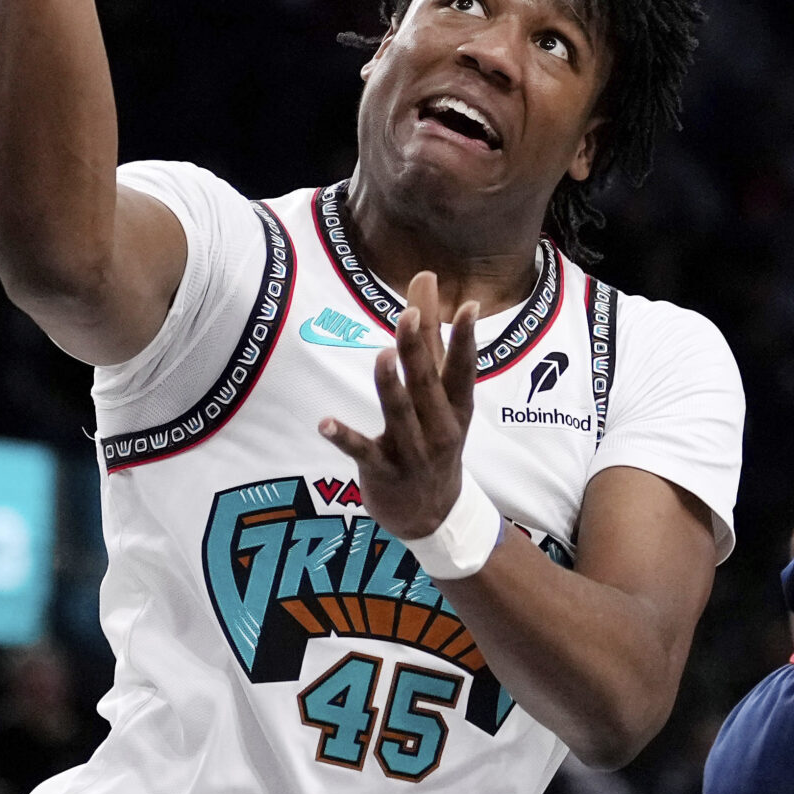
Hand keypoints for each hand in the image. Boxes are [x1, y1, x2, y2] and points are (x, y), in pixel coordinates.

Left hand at [320, 272, 479, 538]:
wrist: (431, 514)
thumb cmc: (435, 438)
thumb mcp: (441, 393)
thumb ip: (430, 336)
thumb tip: (426, 278)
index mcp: (456, 406)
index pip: (463, 369)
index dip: (466, 338)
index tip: (468, 306)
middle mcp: (440, 428)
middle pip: (429, 385)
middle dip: (418, 350)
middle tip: (407, 314)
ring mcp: (413, 452)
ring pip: (401, 416)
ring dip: (392, 387)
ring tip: (382, 356)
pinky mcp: (384, 471)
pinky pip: (363, 452)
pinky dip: (344, 437)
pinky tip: (325, 423)